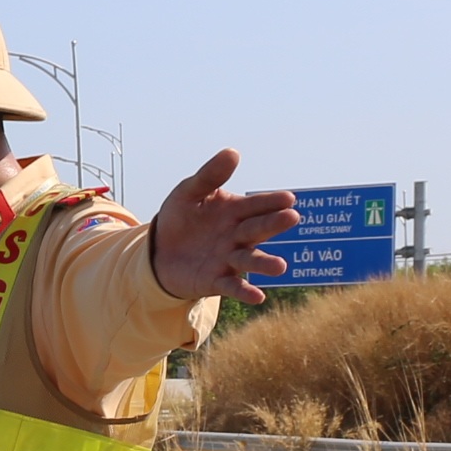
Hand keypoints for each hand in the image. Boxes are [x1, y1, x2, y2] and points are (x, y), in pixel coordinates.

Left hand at [150, 150, 302, 301]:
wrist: (158, 251)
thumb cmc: (180, 218)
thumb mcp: (189, 193)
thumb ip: (209, 176)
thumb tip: (233, 152)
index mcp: (236, 211)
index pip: (258, 205)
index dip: (272, 201)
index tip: (288, 198)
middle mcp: (238, 235)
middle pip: (259, 228)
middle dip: (275, 223)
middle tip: (291, 217)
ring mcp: (229, 258)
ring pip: (250, 260)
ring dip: (265, 264)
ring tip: (280, 267)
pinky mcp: (216, 280)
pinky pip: (232, 287)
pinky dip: (245, 292)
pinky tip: (258, 297)